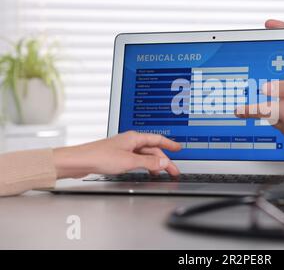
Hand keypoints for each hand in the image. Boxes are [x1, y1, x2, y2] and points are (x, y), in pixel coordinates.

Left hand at [53, 131, 181, 178]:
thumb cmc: (99, 157)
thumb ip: (148, 162)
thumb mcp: (129, 161)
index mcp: (134, 137)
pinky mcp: (117, 156)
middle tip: (173, 170)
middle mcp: (129, 141)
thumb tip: (164, 162)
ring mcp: (123, 149)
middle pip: (152, 149)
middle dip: (164, 159)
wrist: (79, 161)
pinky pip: (136, 159)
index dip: (170, 144)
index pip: (158, 139)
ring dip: (154, 163)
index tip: (179, 148)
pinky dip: (144, 165)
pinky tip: (145, 170)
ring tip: (161, 173)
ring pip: (144, 155)